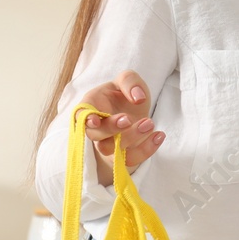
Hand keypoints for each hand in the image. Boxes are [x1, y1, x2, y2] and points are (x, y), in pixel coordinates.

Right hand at [79, 70, 163, 186]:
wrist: (135, 111)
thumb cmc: (124, 95)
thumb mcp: (128, 80)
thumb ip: (129, 81)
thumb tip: (138, 97)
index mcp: (92, 106)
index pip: (80, 115)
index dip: (85, 120)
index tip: (95, 121)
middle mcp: (96, 128)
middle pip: (95, 135)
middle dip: (111, 128)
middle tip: (128, 119)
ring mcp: (108, 144)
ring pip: (112, 149)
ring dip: (131, 137)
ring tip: (149, 123)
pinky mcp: (122, 156)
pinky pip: (130, 159)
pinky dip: (146, 150)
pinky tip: (159, 135)